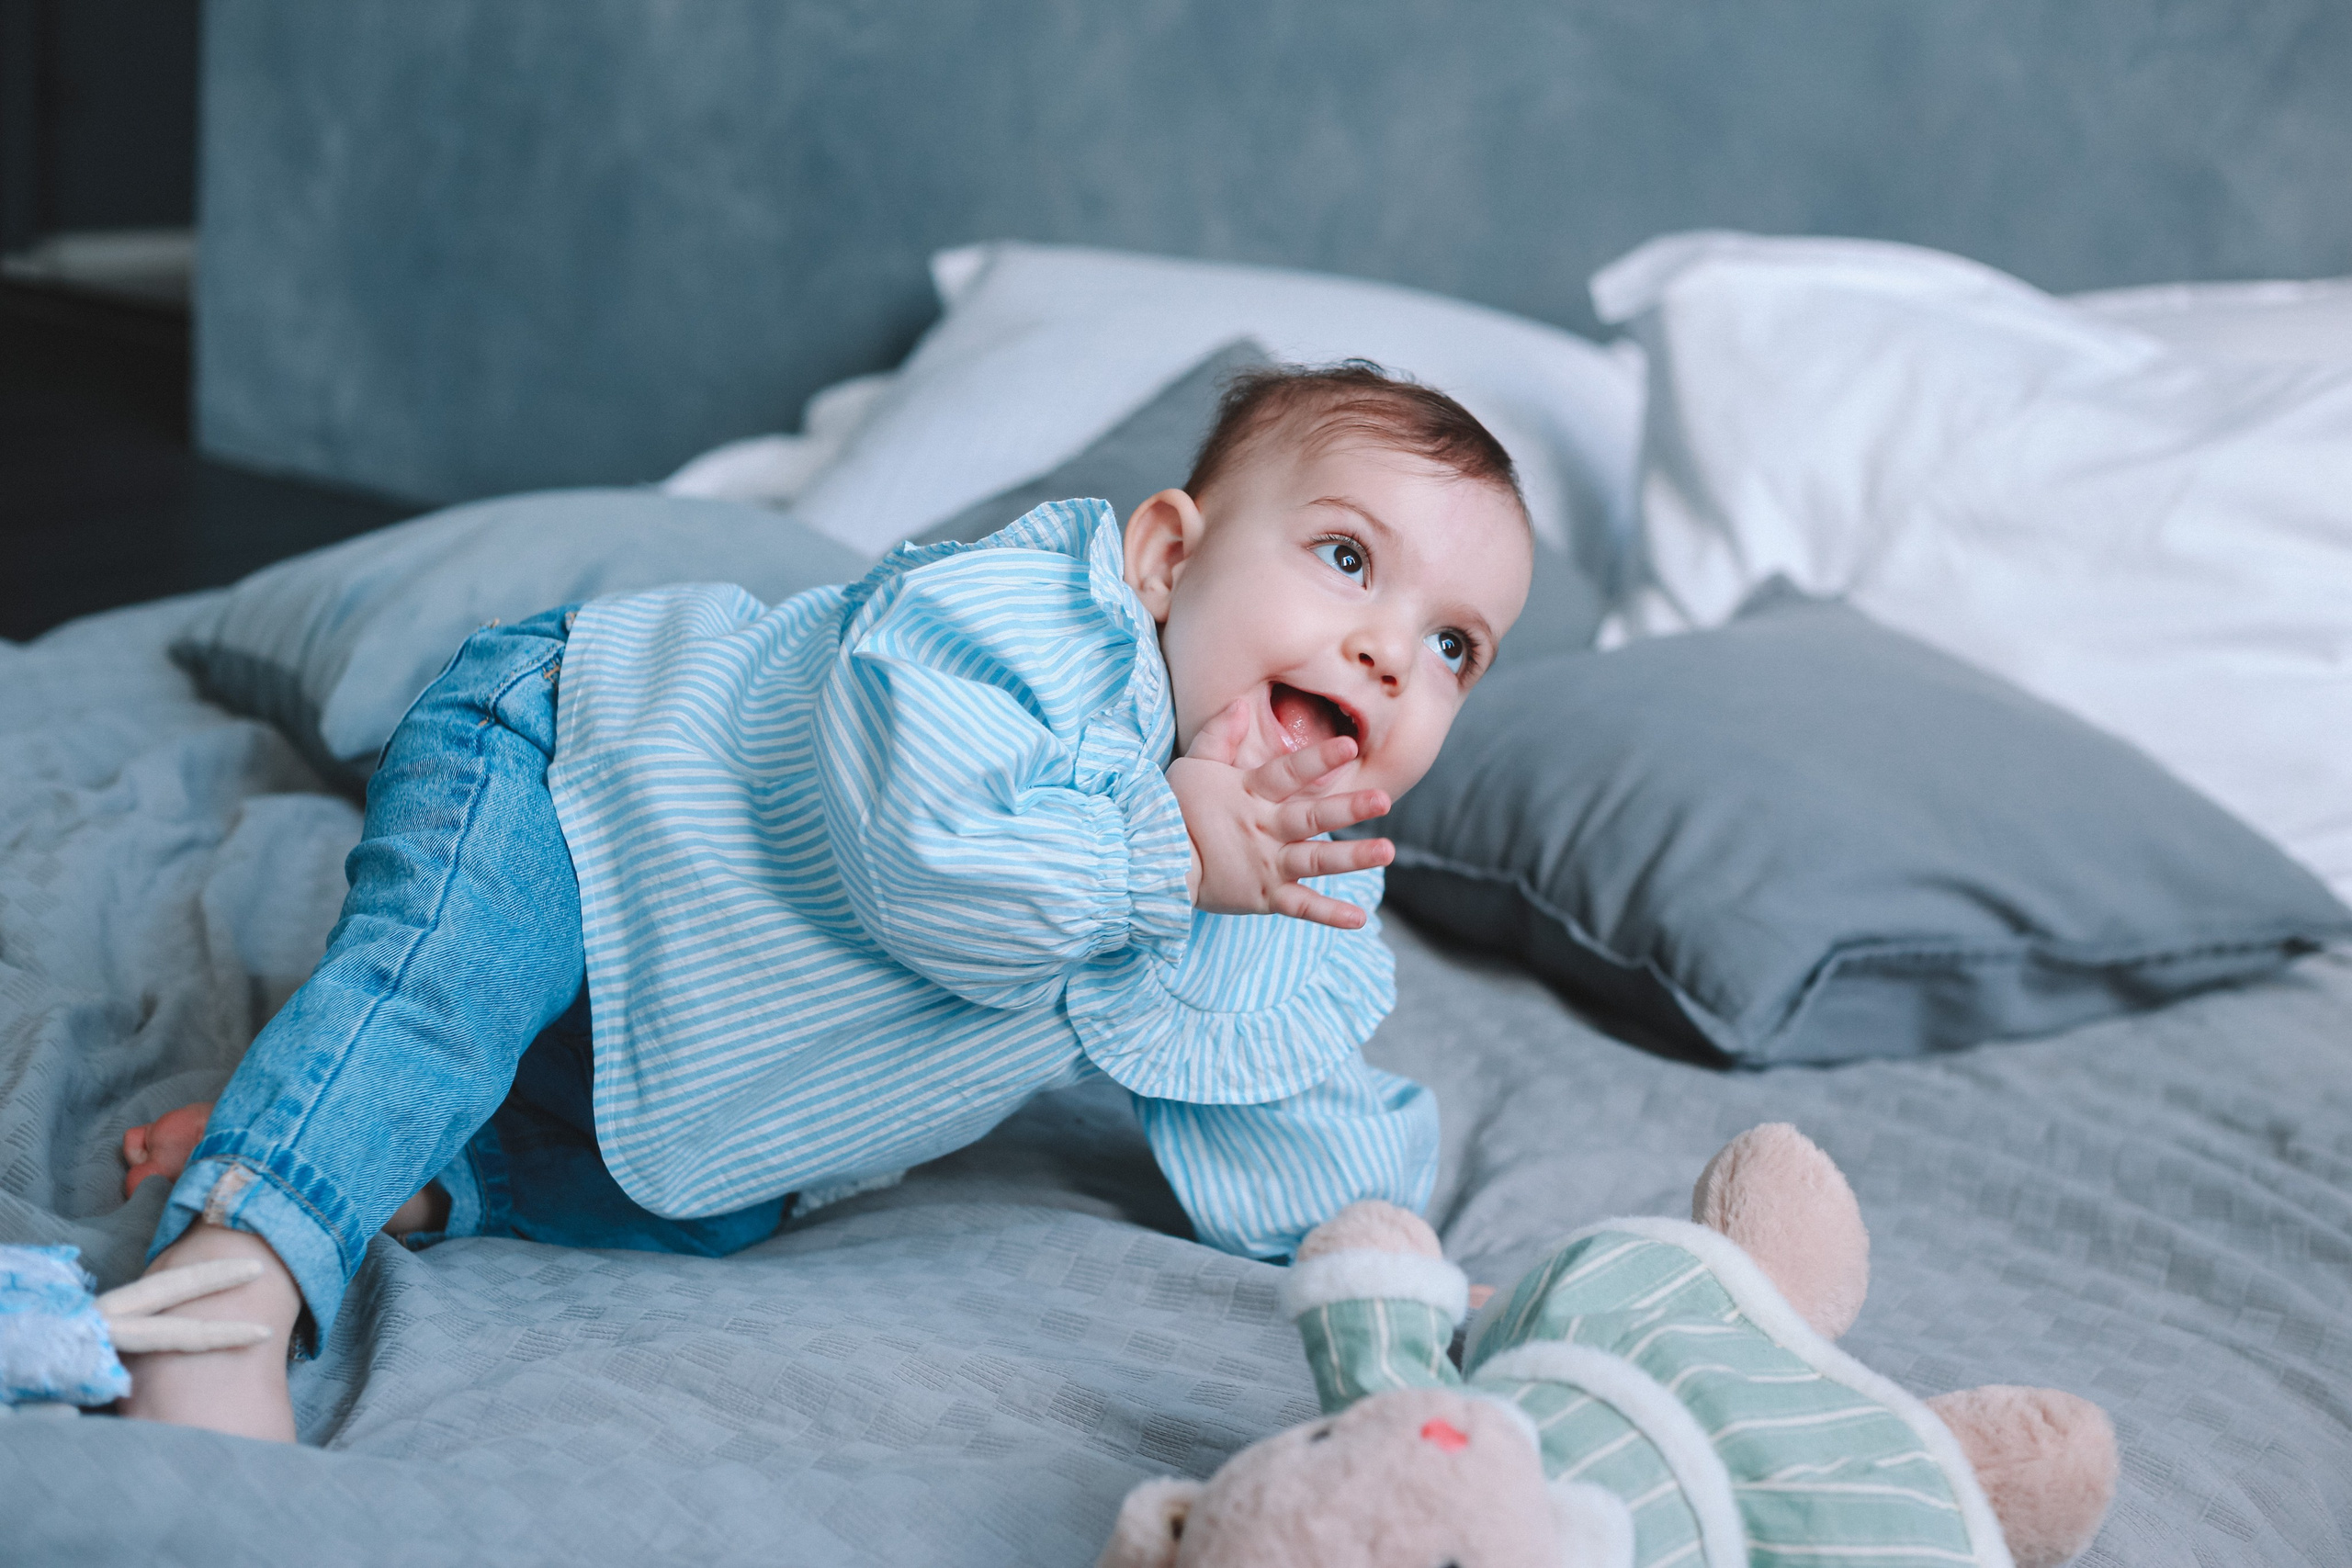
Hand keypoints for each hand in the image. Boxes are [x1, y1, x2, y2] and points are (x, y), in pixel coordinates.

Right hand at [1166, 697, 1394, 928]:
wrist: (1151, 862)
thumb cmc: (1172, 810)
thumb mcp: (1193, 766)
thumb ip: (1220, 735)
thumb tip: (1241, 704)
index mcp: (1250, 795)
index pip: (1287, 774)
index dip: (1316, 761)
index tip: (1347, 747)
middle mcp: (1265, 830)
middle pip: (1311, 818)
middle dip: (1348, 808)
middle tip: (1383, 799)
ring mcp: (1267, 865)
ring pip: (1315, 861)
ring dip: (1352, 858)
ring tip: (1387, 852)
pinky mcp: (1265, 896)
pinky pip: (1301, 907)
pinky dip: (1329, 915)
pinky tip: (1359, 919)